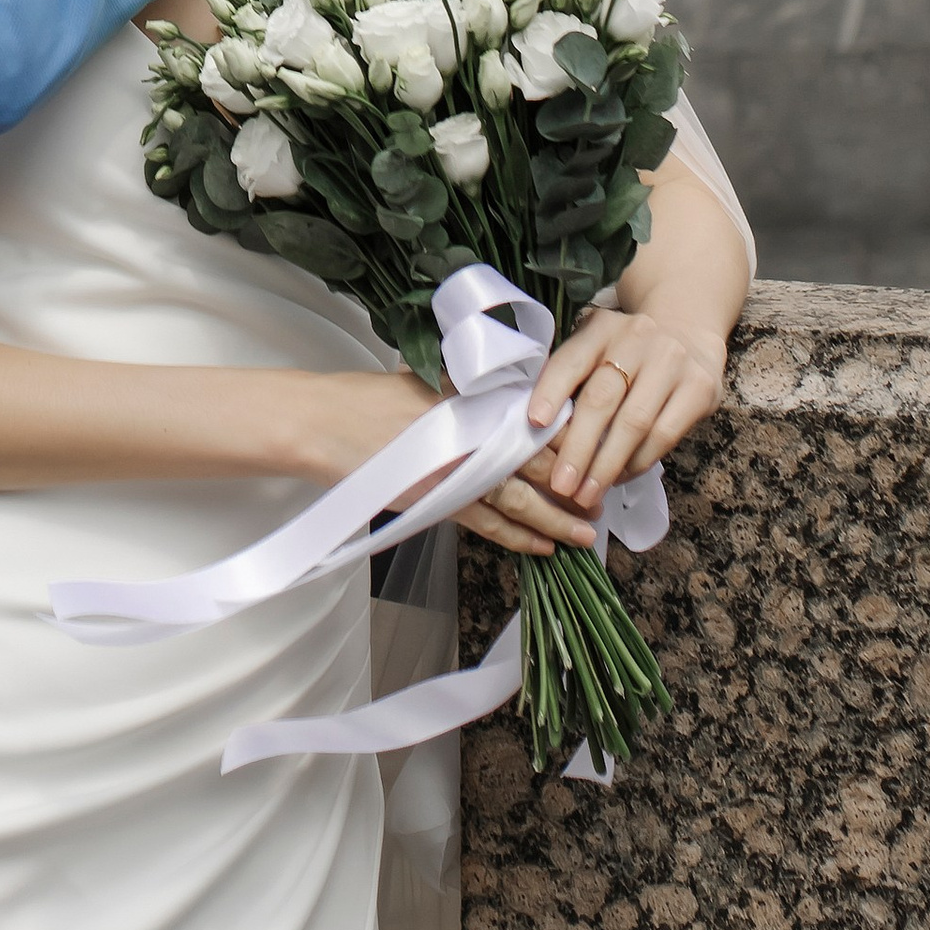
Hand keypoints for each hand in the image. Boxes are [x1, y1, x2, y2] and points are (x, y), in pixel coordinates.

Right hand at [293, 370, 598, 560]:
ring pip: (522, 499)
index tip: (600, 452)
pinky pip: (490, 523)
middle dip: (576, 484)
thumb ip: (469, 392)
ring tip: (586, 536)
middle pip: (540, 461)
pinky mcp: (440, 498)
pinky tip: (543, 548)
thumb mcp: (427, 381)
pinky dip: (519, 538)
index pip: (539, 420)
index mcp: (474, 397)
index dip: (574, 441)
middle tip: (603, 502)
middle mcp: (473, 430)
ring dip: (558, 519)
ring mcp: (457, 467)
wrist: (326, 423)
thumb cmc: (372, 400)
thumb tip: (510, 400)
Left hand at [525, 306, 727, 508]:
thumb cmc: (626, 352)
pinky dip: (638, 462)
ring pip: (635, 422)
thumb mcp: (596, 349)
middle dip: (579, 447)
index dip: (551, 391)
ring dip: (608, 465)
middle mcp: (636, 338)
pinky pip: (664, 435)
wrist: (687, 331)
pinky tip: (619, 478)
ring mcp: (672, 361)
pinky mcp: (700, 387)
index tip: (534, 423)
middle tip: (561, 485)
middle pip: (602, 398)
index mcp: (601, 328)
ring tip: (587, 494)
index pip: (571, 361)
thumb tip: (538, 433)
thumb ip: (571, 380)